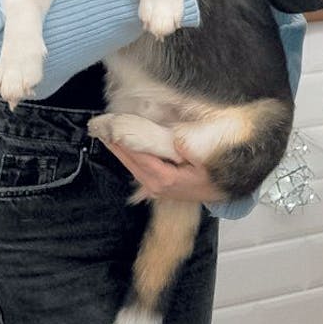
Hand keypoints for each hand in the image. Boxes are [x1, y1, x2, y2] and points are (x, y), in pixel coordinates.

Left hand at [105, 140, 226, 202]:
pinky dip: (129, 160)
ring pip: (132, 169)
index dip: (125, 143)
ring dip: (120, 153)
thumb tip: (173, 138)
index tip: (113, 129)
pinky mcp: (157, 189)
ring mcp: (156, 189)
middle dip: (116, 146)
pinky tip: (123, 150)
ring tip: (108, 137)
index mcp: (166, 178)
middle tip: (102, 129)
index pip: (140, 157)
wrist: (220, 193)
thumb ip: (188, 149)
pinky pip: (138, 173)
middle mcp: (157, 186)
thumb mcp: (205, 161)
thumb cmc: (214, 176)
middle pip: (131, 163)